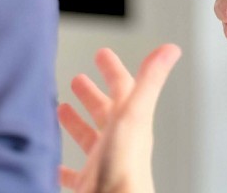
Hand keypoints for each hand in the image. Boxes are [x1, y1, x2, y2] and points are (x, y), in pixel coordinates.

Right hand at [57, 44, 181, 192]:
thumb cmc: (125, 166)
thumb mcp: (134, 114)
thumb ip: (150, 81)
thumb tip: (171, 48)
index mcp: (130, 121)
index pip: (122, 87)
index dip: (112, 69)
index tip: (102, 54)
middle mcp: (118, 140)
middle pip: (105, 111)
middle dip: (91, 94)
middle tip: (78, 79)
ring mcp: (104, 162)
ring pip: (89, 138)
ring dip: (77, 123)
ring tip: (61, 109)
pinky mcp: (90, 183)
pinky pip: (75, 172)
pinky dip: (64, 163)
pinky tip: (54, 160)